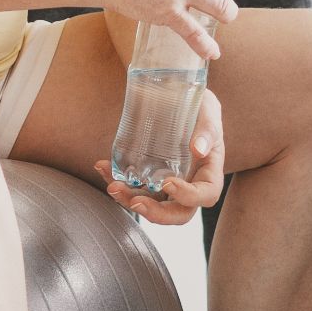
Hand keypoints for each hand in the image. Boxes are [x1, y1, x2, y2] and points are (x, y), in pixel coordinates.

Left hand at [97, 86, 224, 226]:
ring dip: (129, 200)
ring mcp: (167, 185)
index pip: (205, 195)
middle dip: (155, 212)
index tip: (168, 183)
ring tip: (112, 185)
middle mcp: (189, 185)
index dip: (188, 196)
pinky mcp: (148, 177)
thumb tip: (198, 148)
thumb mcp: (209, 112)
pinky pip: (133, 187)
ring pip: (150, 204)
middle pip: (177, 212)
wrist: (179, 97)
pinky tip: (102, 166)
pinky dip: (116, 180)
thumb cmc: (200, 108)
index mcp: (209, 173)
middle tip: (135, 201)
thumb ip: (207, 129)